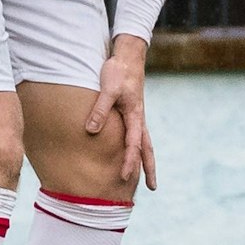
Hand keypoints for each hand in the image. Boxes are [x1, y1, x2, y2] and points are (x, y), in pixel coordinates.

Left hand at [85, 36, 157, 190]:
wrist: (128, 57)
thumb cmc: (118, 72)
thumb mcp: (107, 90)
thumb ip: (100, 110)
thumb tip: (90, 131)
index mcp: (135, 116)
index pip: (133, 144)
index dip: (130, 161)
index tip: (125, 177)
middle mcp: (139, 119)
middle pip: (148, 149)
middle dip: (150, 168)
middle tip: (153, 188)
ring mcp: (137, 117)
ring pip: (145, 143)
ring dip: (147, 160)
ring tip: (148, 177)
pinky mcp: (132, 113)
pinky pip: (138, 136)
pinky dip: (139, 148)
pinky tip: (134, 154)